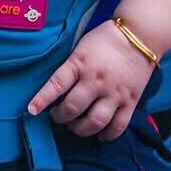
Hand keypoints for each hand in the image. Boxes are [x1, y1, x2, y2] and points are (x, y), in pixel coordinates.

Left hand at [26, 20, 154, 140]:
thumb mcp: (80, 48)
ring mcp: (114, 93)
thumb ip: (71, 68)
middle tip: (58, 117)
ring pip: (94, 122)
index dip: (42, 99)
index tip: (32, 110)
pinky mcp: (130, 101)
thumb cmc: (105, 40)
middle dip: (61, 117)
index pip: (57, 84)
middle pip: (73, 108)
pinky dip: (106, 135)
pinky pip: (118, 126)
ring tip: (76, 126)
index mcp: (80, 63)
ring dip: (81, 129)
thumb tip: (56, 91)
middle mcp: (96, 80)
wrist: (139, 35)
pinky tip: (99, 135)